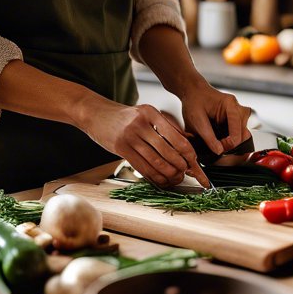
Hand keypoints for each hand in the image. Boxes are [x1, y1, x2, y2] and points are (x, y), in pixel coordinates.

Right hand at [78, 98, 209, 187]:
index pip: (178, 138)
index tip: (196, 164)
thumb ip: (165, 126)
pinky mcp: (121, 148)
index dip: (189, 154)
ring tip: (176, 178)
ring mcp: (130, 136)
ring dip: (169, 174)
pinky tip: (161, 180)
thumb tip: (187, 144)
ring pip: (156, 162)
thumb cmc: (125, 117)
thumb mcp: (145, 114)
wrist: (96, 114)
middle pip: (169, 152)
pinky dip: (155, 177)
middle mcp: (141, 123)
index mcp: (151, 113)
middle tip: (187, 174)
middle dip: (181, 167)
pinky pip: (142, 167)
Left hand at [180, 83, 251, 157]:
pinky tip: (219, 137)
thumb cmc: (194, 101)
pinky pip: (238, 133)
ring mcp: (238, 114)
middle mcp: (238, 108)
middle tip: (216, 147)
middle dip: (231, 144)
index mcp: (230, 105)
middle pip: (244, 134)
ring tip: (216, 141)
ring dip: (231, 142)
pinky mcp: (236, 119)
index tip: (217, 148)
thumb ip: (208, 137)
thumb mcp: (196, 121)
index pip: (238, 132)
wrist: (192, 92)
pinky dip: (230, 139)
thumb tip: (219, 151)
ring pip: (243, 135)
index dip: (229, 144)